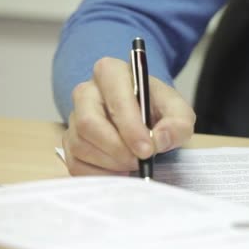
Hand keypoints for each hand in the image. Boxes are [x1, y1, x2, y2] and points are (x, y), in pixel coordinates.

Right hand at [62, 57, 194, 174]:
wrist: (147, 121)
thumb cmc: (158, 110)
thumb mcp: (178, 112)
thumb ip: (178, 123)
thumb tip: (160, 139)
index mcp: (111, 73)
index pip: (114, 99)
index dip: (130, 128)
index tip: (147, 150)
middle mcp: (86, 92)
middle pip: (87, 123)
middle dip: (116, 149)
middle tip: (139, 162)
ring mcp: (74, 118)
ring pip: (80, 146)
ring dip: (111, 163)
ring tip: (134, 164)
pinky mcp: (69, 143)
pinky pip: (75, 164)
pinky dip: (100, 175)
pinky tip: (120, 173)